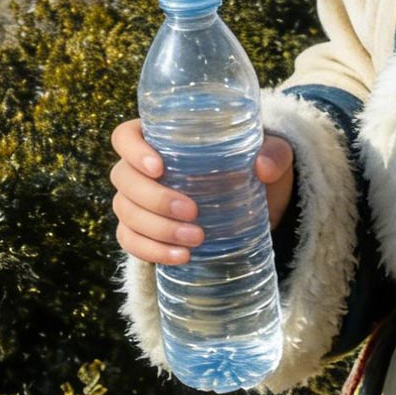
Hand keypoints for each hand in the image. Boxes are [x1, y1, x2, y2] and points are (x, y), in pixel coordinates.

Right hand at [110, 117, 295, 264]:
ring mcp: (137, 201)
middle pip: (122, 178)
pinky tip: (181, 257)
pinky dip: (151, 251)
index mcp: (159, 137)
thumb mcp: (272, 154)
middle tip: (192, 211)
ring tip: (196, 239)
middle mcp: (140, 168)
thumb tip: (263, 168)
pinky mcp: (143, 232)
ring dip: (156, 229)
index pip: (125, 137)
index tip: (159, 167)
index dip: (133, 151)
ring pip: (125, 212)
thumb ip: (273, 154)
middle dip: (154, 199)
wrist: (256, 206)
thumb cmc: (253, 167)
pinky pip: (130, 241)